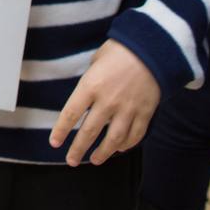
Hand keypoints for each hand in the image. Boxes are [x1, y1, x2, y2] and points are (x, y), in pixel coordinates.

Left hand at [49, 39, 159, 166]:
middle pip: (89, 132)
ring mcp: (128, 109)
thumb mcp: (98, 59)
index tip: (55, 143)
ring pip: (113, 139)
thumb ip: (91, 78)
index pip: (71, 114)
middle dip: (78, 149)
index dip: (61, 130)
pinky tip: (120, 149)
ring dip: (103, 153)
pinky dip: (127, 145)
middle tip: (71, 160)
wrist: (154, 48)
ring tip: (95, 160)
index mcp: (91, 85)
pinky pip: (135, 135)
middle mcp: (107, 101)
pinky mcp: (145, 112)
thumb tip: (89, 91)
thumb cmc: (122, 49)